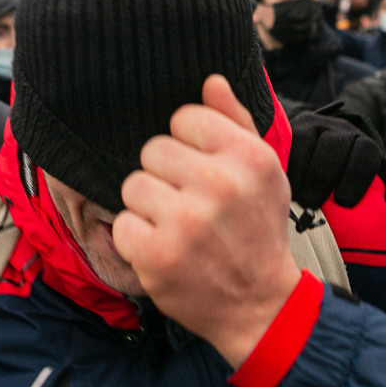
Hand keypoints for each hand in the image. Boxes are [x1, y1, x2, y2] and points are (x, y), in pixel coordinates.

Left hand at [114, 75, 302, 367]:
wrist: (260, 306)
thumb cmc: (257, 232)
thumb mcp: (264, 173)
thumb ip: (234, 122)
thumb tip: (210, 80)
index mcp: (249, 157)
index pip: (184, 117)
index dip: (187, 144)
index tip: (202, 171)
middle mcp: (220, 186)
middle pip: (152, 150)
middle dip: (164, 176)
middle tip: (188, 204)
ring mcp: (187, 223)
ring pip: (132, 185)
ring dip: (148, 208)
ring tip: (176, 228)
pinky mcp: (158, 256)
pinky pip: (121, 223)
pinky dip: (136, 240)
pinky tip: (164, 250)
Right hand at [287, 106, 385, 214]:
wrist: (320, 152)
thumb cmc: (349, 175)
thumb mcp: (375, 178)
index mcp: (365, 142)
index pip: (366, 152)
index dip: (356, 177)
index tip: (345, 202)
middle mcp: (342, 129)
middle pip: (335, 147)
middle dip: (324, 178)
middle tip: (314, 203)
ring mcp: (317, 124)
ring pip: (311, 143)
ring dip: (304, 173)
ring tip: (300, 197)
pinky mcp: (295, 127)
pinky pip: (292, 143)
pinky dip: (290, 166)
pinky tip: (289, 183)